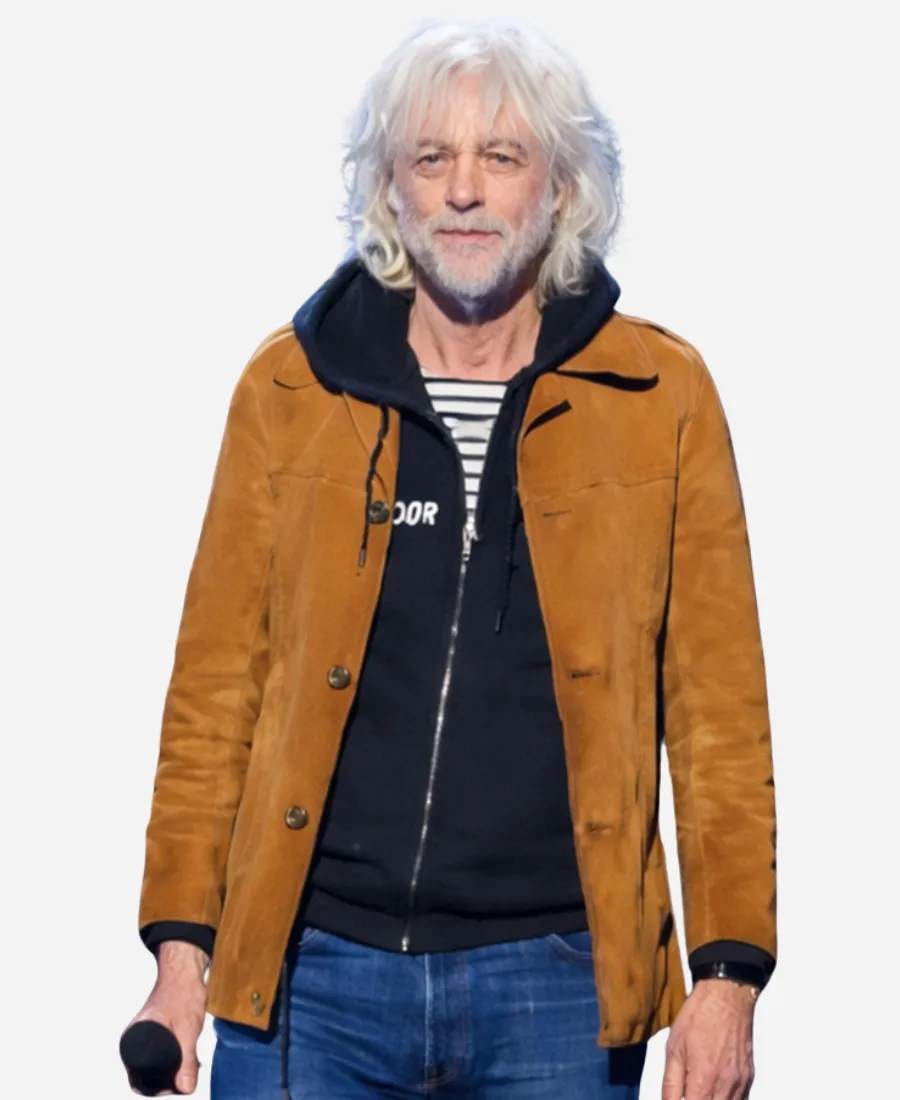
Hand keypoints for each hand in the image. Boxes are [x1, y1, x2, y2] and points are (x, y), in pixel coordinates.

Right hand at [123, 941, 208, 1094]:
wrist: (184, 970)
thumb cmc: (182, 993)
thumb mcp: (188, 1029)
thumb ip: (186, 1060)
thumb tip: (186, 1089)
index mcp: (133, 1043)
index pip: (139, 1082)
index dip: (159, 1089)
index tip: (179, 1085)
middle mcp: (133, 1042)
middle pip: (147, 1077)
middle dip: (168, 1080)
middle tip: (189, 1074)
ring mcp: (142, 1037)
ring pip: (155, 1066)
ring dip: (173, 1070)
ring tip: (191, 1064)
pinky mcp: (152, 1033)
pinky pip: (159, 1055)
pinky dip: (173, 1059)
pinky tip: (189, 1055)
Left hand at [661, 978, 756, 1099]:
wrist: (726, 996)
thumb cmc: (697, 1017)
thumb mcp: (674, 1048)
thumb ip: (671, 1084)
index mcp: (704, 1080)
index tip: (679, 1098)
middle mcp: (726, 1087)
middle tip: (689, 1091)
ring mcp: (741, 1083)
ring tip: (700, 1090)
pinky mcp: (749, 1077)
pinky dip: (726, 1099)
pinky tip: (715, 1092)